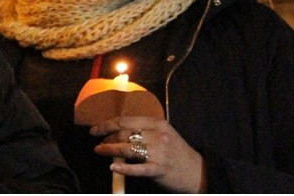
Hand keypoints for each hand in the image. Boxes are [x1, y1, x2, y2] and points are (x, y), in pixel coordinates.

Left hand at [90, 117, 204, 192]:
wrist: (198, 171)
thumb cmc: (177, 152)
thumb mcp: (163, 135)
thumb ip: (144, 131)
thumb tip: (117, 132)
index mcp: (157, 123)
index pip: (125, 120)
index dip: (107, 124)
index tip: (94, 129)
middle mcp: (157, 135)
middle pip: (124, 133)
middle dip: (107, 137)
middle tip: (98, 143)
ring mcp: (159, 152)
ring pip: (127, 148)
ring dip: (109, 150)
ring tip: (99, 151)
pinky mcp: (159, 169)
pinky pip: (138, 168)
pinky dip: (124, 168)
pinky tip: (113, 168)